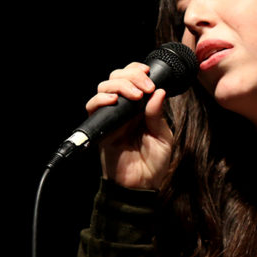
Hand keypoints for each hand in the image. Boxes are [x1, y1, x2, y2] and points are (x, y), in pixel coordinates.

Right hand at [85, 62, 173, 189]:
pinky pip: (93, 107)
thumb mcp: (163, 136)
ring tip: (135, 95)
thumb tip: (158, 91)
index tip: (148, 73)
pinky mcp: (101, 128)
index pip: (133, 79)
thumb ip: (157, 114)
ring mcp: (112, 118)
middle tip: (145, 86)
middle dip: (131, 75)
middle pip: (117, 78)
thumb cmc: (154, 163)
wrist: (142, 186)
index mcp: (140, 108)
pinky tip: (115, 101)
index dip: (137, 71)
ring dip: (120, 85)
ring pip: (104, 88)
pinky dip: (101, 99)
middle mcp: (124, 109)